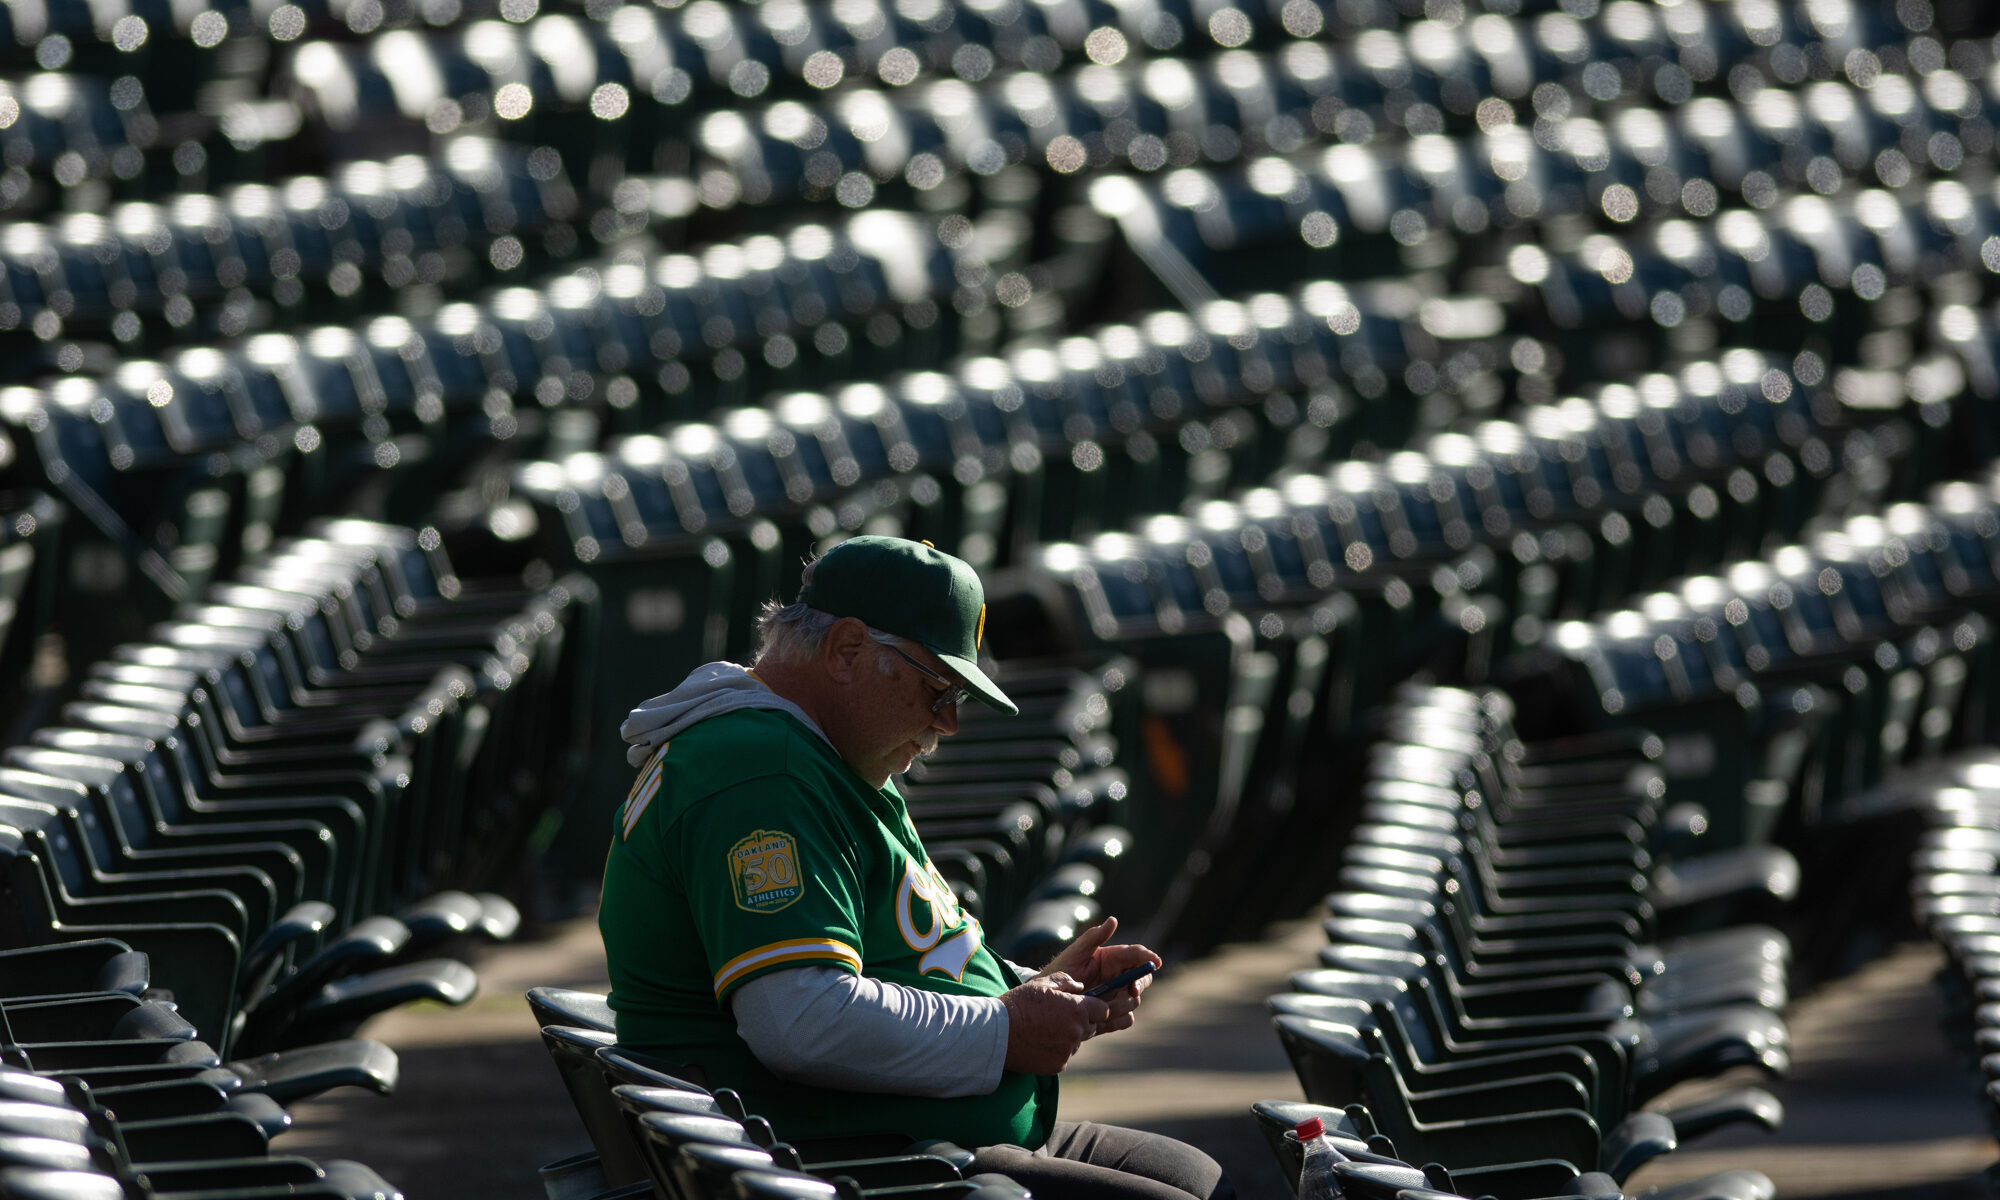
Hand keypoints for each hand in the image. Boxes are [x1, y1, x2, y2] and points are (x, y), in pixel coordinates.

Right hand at [1000, 972, 1108, 1075]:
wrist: (998, 1034)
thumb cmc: (1018, 1004)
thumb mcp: (1041, 984)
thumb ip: (1065, 981)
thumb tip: (1080, 987)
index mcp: (1076, 1009)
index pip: (1103, 1010)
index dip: (1094, 1007)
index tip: (1083, 1006)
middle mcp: (1076, 1031)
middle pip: (1091, 1027)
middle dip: (1080, 1022)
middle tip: (1058, 1017)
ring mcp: (1068, 1050)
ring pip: (1077, 1042)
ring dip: (1068, 1037)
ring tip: (1045, 1030)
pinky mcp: (1058, 1065)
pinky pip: (1064, 1056)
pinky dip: (1056, 1051)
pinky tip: (1039, 1043)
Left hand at [1036, 916, 1160, 1035]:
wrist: (1047, 1001)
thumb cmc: (1060, 971)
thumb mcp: (1075, 953)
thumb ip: (1093, 937)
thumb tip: (1113, 920)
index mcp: (1112, 958)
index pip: (1136, 955)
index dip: (1148, 958)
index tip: (1155, 962)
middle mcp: (1117, 976)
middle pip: (1142, 978)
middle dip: (1140, 983)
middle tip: (1131, 989)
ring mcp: (1115, 996)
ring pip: (1134, 1000)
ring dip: (1125, 1003)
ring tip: (1106, 1006)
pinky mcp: (1110, 1015)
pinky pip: (1125, 1019)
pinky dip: (1121, 1019)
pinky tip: (1106, 1018)